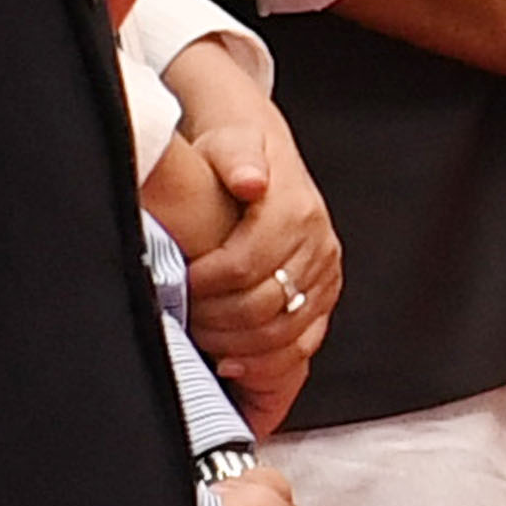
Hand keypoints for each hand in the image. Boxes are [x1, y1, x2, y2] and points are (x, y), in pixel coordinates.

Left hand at [145, 38, 337, 419]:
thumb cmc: (237, 153)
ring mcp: (325, 273)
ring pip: (286, 332)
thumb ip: (237, 158)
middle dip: (218, 320)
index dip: (206, 286)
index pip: (246, 265)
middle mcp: (318, 243)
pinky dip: (269, 362)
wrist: (265, 156)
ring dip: (240, 346)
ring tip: (205, 342)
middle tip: (185, 319)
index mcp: (295, 209)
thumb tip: (250, 179)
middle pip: (266, 305)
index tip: (179, 287)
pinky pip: (304, 343)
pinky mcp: (325, 294)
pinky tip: (237, 363)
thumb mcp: (229, 142)